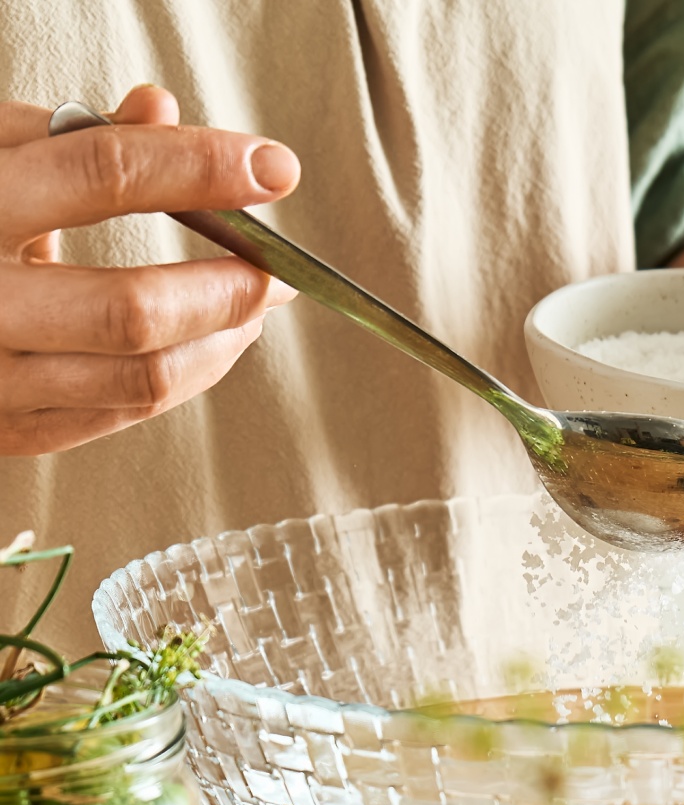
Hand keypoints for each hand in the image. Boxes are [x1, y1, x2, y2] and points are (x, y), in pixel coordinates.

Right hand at [0, 86, 299, 456]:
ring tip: (253, 305)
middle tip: (274, 267)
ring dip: (221, 342)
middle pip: (133, 309)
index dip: (200, 169)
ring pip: (141, 377)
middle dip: (227, 288)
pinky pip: (122, 411)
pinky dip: (185, 378)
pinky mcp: (9, 428)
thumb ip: (73, 139)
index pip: (102, 174)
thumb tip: (161, 112)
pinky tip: (211, 344)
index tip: (273, 168)